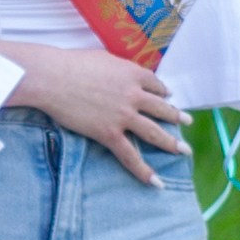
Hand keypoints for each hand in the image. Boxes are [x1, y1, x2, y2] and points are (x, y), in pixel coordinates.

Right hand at [0, 42, 190, 185]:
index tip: (167, 95)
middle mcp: (134, 95)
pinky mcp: (109, 133)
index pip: (155, 84)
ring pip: (154, 132)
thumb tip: (120, 74)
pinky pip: (130, 156)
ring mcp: (124, 116)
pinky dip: (144, 170)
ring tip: (184, 150)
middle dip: (176, 116)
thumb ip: (117, 68)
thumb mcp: (102, 58)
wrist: (53, 78)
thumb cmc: (71, 63)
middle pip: (161, 108)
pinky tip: (157, 181)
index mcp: (132, 74)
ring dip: (171, 142)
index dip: (162, 91)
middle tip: (187, 122)